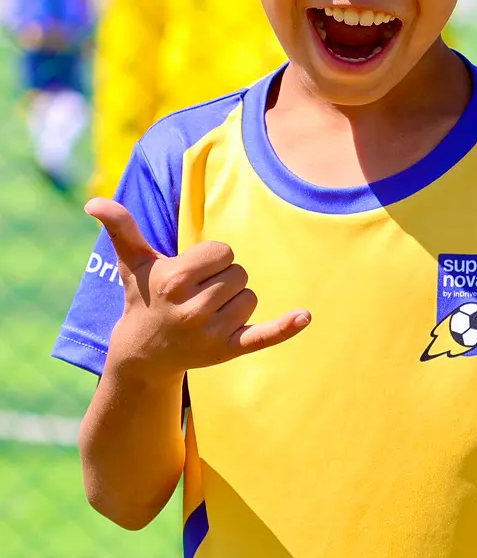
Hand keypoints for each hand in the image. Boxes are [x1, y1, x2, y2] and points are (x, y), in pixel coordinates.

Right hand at [86, 198, 310, 380]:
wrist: (143, 355)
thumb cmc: (143, 297)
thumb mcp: (133, 262)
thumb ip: (121, 227)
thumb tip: (92, 203)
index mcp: (175, 280)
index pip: (224, 252)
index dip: (212, 259)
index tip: (191, 274)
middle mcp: (193, 309)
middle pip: (240, 273)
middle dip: (223, 279)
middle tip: (196, 295)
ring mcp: (212, 333)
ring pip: (250, 296)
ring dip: (235, 300)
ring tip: (206, 312)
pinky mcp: (229, 351)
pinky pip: (264, 336)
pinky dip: (285, 328)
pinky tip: (304, 317)